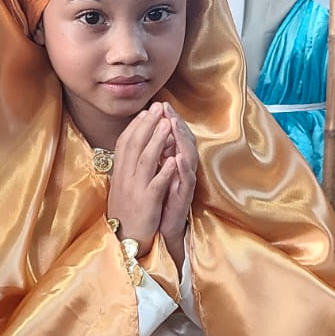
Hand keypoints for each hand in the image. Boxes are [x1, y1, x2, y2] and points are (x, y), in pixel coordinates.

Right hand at [106, 104, 177, 244]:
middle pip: (134, 145)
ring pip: (145, 160)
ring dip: (157, 141)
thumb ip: (128, 168)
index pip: (124, 143)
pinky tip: (173, 159)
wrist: (125, 241)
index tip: (146, 111)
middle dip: (147, 125)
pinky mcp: (147, 203)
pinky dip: (165, 171)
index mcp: (119, 173)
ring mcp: (135, 190)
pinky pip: (156, 184)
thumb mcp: (122, 187)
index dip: (136, 126)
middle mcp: (124, 178)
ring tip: (166, 124)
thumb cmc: (127, 213)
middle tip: (158, 107)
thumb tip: (136, 149)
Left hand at [157, 106, 198, 269]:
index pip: (171, 137)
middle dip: (175, 123)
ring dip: (181, 140)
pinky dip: (182, 169)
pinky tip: (178, 158)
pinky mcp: (183, 197)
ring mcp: (183, 183)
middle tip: (166, 107)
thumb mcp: (151, 175)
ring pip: (186, 157)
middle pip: (182, 141)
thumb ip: (153, 156)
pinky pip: (185, 181)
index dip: (165, 120)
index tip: (157, 104)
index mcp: (171, 163)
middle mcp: (180, 170)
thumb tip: (147, 135)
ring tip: (174, 124)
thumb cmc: (156, 201)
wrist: (158, 231)